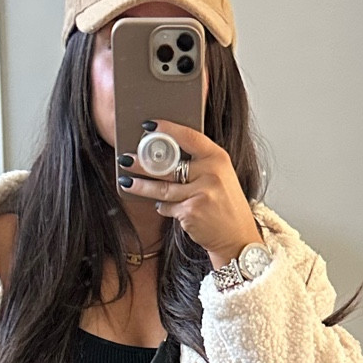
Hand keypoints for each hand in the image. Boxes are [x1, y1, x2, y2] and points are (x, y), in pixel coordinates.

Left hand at [116, 119, 261, 268]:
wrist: (237, 237)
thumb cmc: (225, 205)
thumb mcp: (220, 176)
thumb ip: (199, 163)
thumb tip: (165, 154)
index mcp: (218, 158)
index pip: (189, 136)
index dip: (167, 129)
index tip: (149, 126)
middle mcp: (211, 173)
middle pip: (169, 164)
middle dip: (143, 162)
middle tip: (125, 159)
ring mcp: (201, 193)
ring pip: (162, 187)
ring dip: (141, 186)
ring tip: (126, 182)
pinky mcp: (191, 212)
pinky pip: (167, 206)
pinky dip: (163, 207)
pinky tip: (162, 206)